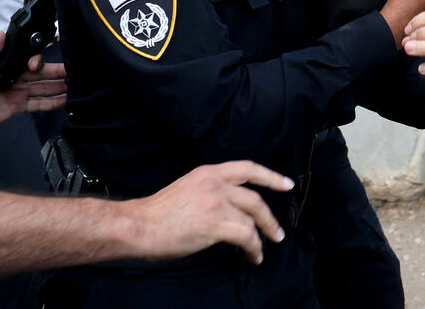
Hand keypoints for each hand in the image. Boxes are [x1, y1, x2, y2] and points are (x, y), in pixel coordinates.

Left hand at [0, 32, 66, 132]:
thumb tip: (0, 35)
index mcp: (4, 66)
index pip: (28, 61)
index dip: (37, 62)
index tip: (37, 65)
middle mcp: (14, 78)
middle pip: (41, 74)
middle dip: (57, 73)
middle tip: (72, 72)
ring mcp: (17, 93)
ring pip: (44, 89)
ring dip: (59, 87)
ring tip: (75, 86)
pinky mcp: (17, 107)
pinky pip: (38, 105)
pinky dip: (53, 103)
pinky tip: (65, 101)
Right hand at [124, 161, 292, 265]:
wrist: (139, 225)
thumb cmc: (157, 212)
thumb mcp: (188, 188)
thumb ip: (211, 191)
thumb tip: (231, 206)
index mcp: (209, 173)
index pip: (248, 169)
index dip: (271, 177)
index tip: (286, 185)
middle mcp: (216, 184)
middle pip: (255, 198)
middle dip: (270, 217)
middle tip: (277, 231)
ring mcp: (217, 203)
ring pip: (252, 219)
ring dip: (261, 237)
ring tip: (262, 248)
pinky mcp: (215, 223)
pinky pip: (245, 236)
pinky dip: (253, 247)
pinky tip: (252, 255)